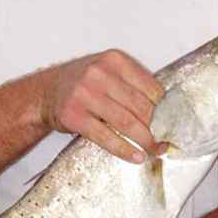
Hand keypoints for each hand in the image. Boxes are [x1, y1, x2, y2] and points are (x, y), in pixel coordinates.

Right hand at [41, 49, 164, 163]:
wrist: (46, 92)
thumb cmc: (83, 83)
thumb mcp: (107, 72)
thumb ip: (132, 85)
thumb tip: (164, 112)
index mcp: (114, 60)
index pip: (150, 87)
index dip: (165, 109)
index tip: (172, 123)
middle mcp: (99, 73)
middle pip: (140, 106)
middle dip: (157, 128)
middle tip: (165, 142)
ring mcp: (85, 94)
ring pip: (126, 122)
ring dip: (144, 141)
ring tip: (154, 151)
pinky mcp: (74, 116)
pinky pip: (106, 137)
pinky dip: (124, 149)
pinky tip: (136, 157)